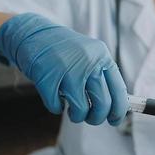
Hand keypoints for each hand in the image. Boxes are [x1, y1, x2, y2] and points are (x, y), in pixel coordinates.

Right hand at [0, 13, 127, 125]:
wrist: (36, 34)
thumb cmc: (67, 51)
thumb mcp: (92, 56)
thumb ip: (103, 76)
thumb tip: (117, 106)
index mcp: (102, 56)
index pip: (119, 90)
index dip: (119, 110)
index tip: (115, 119)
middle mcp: (88, 61)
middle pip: (102, 102)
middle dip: (97, 118)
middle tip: (92, 118)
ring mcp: (67, 68)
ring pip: (81, 108)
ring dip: (78, 116)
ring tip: (74, 112)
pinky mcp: (47, 76)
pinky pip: (56, 106)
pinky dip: (57, 108)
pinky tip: (57, 101)